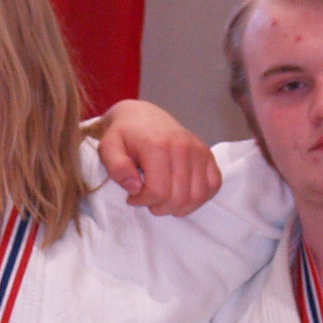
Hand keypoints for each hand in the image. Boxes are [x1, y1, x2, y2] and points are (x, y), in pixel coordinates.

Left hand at [96, 99, 220, 215]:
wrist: (142, 116)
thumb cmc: (124, 134)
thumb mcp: (109, 147)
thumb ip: (116, 167)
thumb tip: (134, 187)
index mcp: (158, 146)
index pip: (158, 192)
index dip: (143, 202)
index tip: (132, 196)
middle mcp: (183, 147)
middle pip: (178, 198)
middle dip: (159, 206)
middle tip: (147, 199)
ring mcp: (198, 151)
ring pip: (196, 197)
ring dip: (179, 206)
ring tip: (163, 198)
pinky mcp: (208, 155)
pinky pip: (213, 187)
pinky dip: (199, 198)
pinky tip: (182, 194)